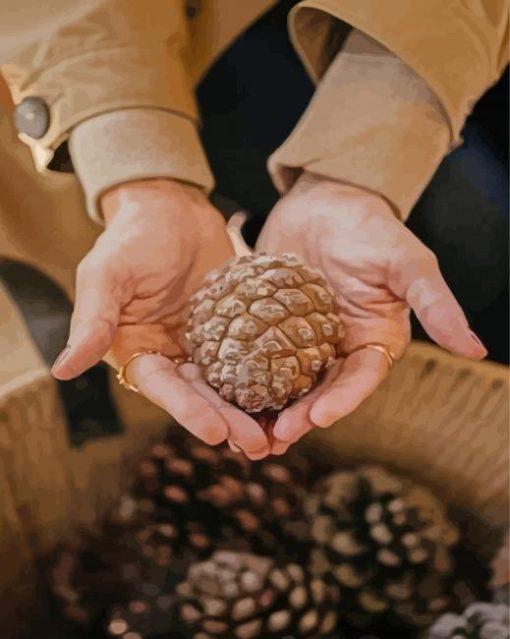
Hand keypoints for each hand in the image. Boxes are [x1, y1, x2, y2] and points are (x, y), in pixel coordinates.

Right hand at [51, 179, 269, 458]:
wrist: (173, 207)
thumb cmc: (133, 236)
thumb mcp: (107, 274)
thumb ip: (92, 321)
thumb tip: (62, 370)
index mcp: (137, 351)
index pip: (163, 387)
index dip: (188, 411)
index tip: (216, 432)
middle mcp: (171, 355)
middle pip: (200, 394)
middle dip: (227, 421)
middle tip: (257, 445)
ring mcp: (205, 344)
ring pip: (228, 383)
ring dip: (250, 408)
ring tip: (278, 434)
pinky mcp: (232, 329)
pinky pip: (251, 355)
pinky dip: (268, 376)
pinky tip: (292, 394)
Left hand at [256, 173, 486, 453]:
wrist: (324, 203)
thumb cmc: (371, 229)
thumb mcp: (407, 262)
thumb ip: (435, 303)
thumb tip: (477, 349)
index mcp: (372, 343)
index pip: (358, 380)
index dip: (340, 401)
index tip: (318, 417)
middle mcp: (336, 350)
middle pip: (318, 391)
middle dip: (297, 416)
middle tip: (272, 439)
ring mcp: (299, 342)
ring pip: (283, 384)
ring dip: (266, 410)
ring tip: (244, 435)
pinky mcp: (268, 329)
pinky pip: (254, 356)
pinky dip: (241, 377)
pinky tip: (219, 393)